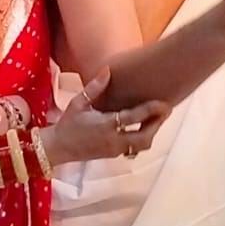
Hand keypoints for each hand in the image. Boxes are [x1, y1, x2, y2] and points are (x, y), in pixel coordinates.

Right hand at [41, 68, 172, 163]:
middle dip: (157, 124)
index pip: (133, 118)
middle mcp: (113, 140)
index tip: (164, 102)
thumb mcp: (78, 103)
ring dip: (152, 132)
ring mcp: (115, 150)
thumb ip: (95, 87)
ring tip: (157, 118)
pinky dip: (143, 138)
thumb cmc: (68, 123)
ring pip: (142, 146)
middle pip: (144, 137)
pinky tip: (145, 126)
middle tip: (166, 110)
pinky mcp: (114, 155)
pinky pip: (134, 148)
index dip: (150, 110)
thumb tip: (108, 70)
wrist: (58, 148)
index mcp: (105, 125)